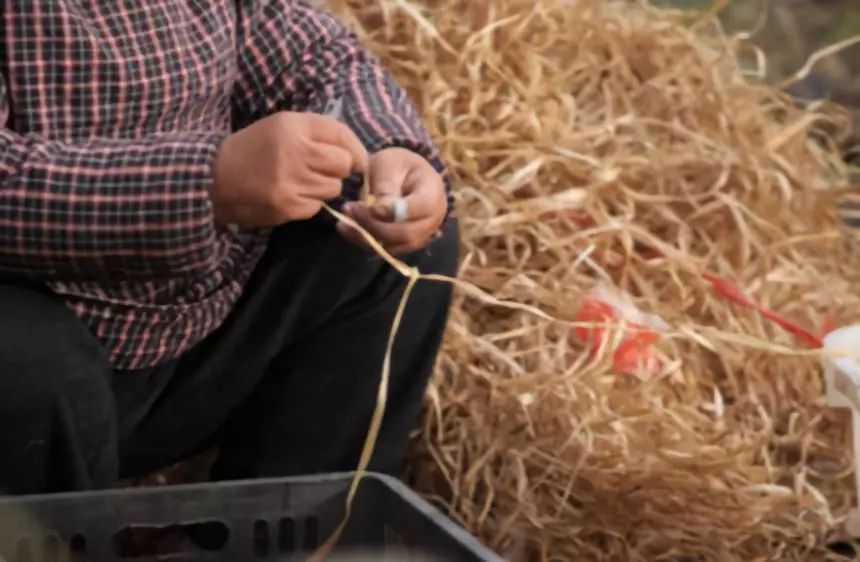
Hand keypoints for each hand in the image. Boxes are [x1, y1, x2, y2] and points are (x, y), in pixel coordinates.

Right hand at [211, 111, 367, 225]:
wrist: (213, 178)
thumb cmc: (253, 149)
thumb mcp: (281, 127)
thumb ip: (318, 134)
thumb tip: (357, 155)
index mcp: (293, 126)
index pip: (341, 135)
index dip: (355, 149)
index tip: (357, 159)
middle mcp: (295, 152)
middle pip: (343, 165)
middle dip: (338, 170)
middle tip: (321, 171)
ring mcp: (291, 182)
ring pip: (333, 189)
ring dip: (323, 187)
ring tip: (301, 182)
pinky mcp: (287, 207)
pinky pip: (316, 207)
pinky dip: (308, 203)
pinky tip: (290, 195)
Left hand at [337, 147, 446, 254]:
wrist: (401, 175)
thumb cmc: (396, 165)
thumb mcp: (389, 165)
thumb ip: (386, 187)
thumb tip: (380, 212)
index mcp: (433, 192)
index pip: (423, 208)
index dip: (397, 211)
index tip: (372, 206)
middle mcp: (432, 218)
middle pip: (407, 233)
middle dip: (375, 225)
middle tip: (350, 210)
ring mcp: (420, 235)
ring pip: (395, 245)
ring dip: (367, 236)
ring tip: (345, 220)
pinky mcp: (404, 245)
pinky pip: (386, 250)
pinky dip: (365, 241)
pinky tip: (348, 228)